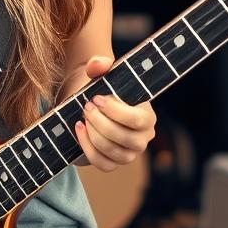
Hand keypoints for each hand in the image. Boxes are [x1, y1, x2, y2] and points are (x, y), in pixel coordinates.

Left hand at [73, 54, 155, 171]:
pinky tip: (79, 129)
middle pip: (125, 138)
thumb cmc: (102, 89)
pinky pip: (102, 163)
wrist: (91, 105)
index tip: (97, 98)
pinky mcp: (113, 163)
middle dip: (100, 122)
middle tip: (86, 107)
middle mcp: (143, 138)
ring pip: (112, 152)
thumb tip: (98, 64)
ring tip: (83, 118)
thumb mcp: (102, 74)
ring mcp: (129, 154)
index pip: (137, 120)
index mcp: (147, 116)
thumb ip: (100, 64)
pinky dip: (87, 147)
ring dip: (93, 134)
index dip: (115, 111)